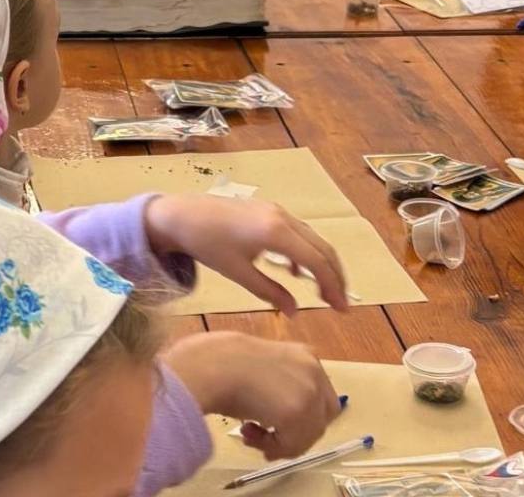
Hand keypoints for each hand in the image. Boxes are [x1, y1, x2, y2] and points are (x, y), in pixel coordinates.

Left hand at [144, 193, 347, 314]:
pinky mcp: (269, 210)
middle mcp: (282, 217)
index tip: (343, 309)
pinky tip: (298, 272)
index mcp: (276, 232)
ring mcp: (276, 211)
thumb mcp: (238, 273)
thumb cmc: (207, 245)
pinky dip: (306, 252)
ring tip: (326, 292)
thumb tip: (295, 312)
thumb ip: (270, 292)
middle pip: (322, 248)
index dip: (334, 286)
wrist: (181, 215)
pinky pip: (298, 233)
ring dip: (323, 264)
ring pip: (312, 239)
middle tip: (341, 304)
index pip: (317, 262)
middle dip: (335, 276)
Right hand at [164, 332, 341, 460]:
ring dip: (279, 442)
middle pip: (321, 419)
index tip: (279, 424)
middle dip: (295, 433)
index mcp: (306, 355)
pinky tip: (248, 431)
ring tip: (249, 434)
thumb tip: (281, 417)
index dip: (303, 416)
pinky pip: (292, 446)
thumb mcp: (264, 368)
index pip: (321, 397)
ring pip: (307, 436)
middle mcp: (314, 372)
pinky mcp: (298, 414)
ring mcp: (309, 393)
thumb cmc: (227, 361)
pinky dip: (271, 446)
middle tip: (267, 437)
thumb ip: (282, 386)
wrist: (213, 364)